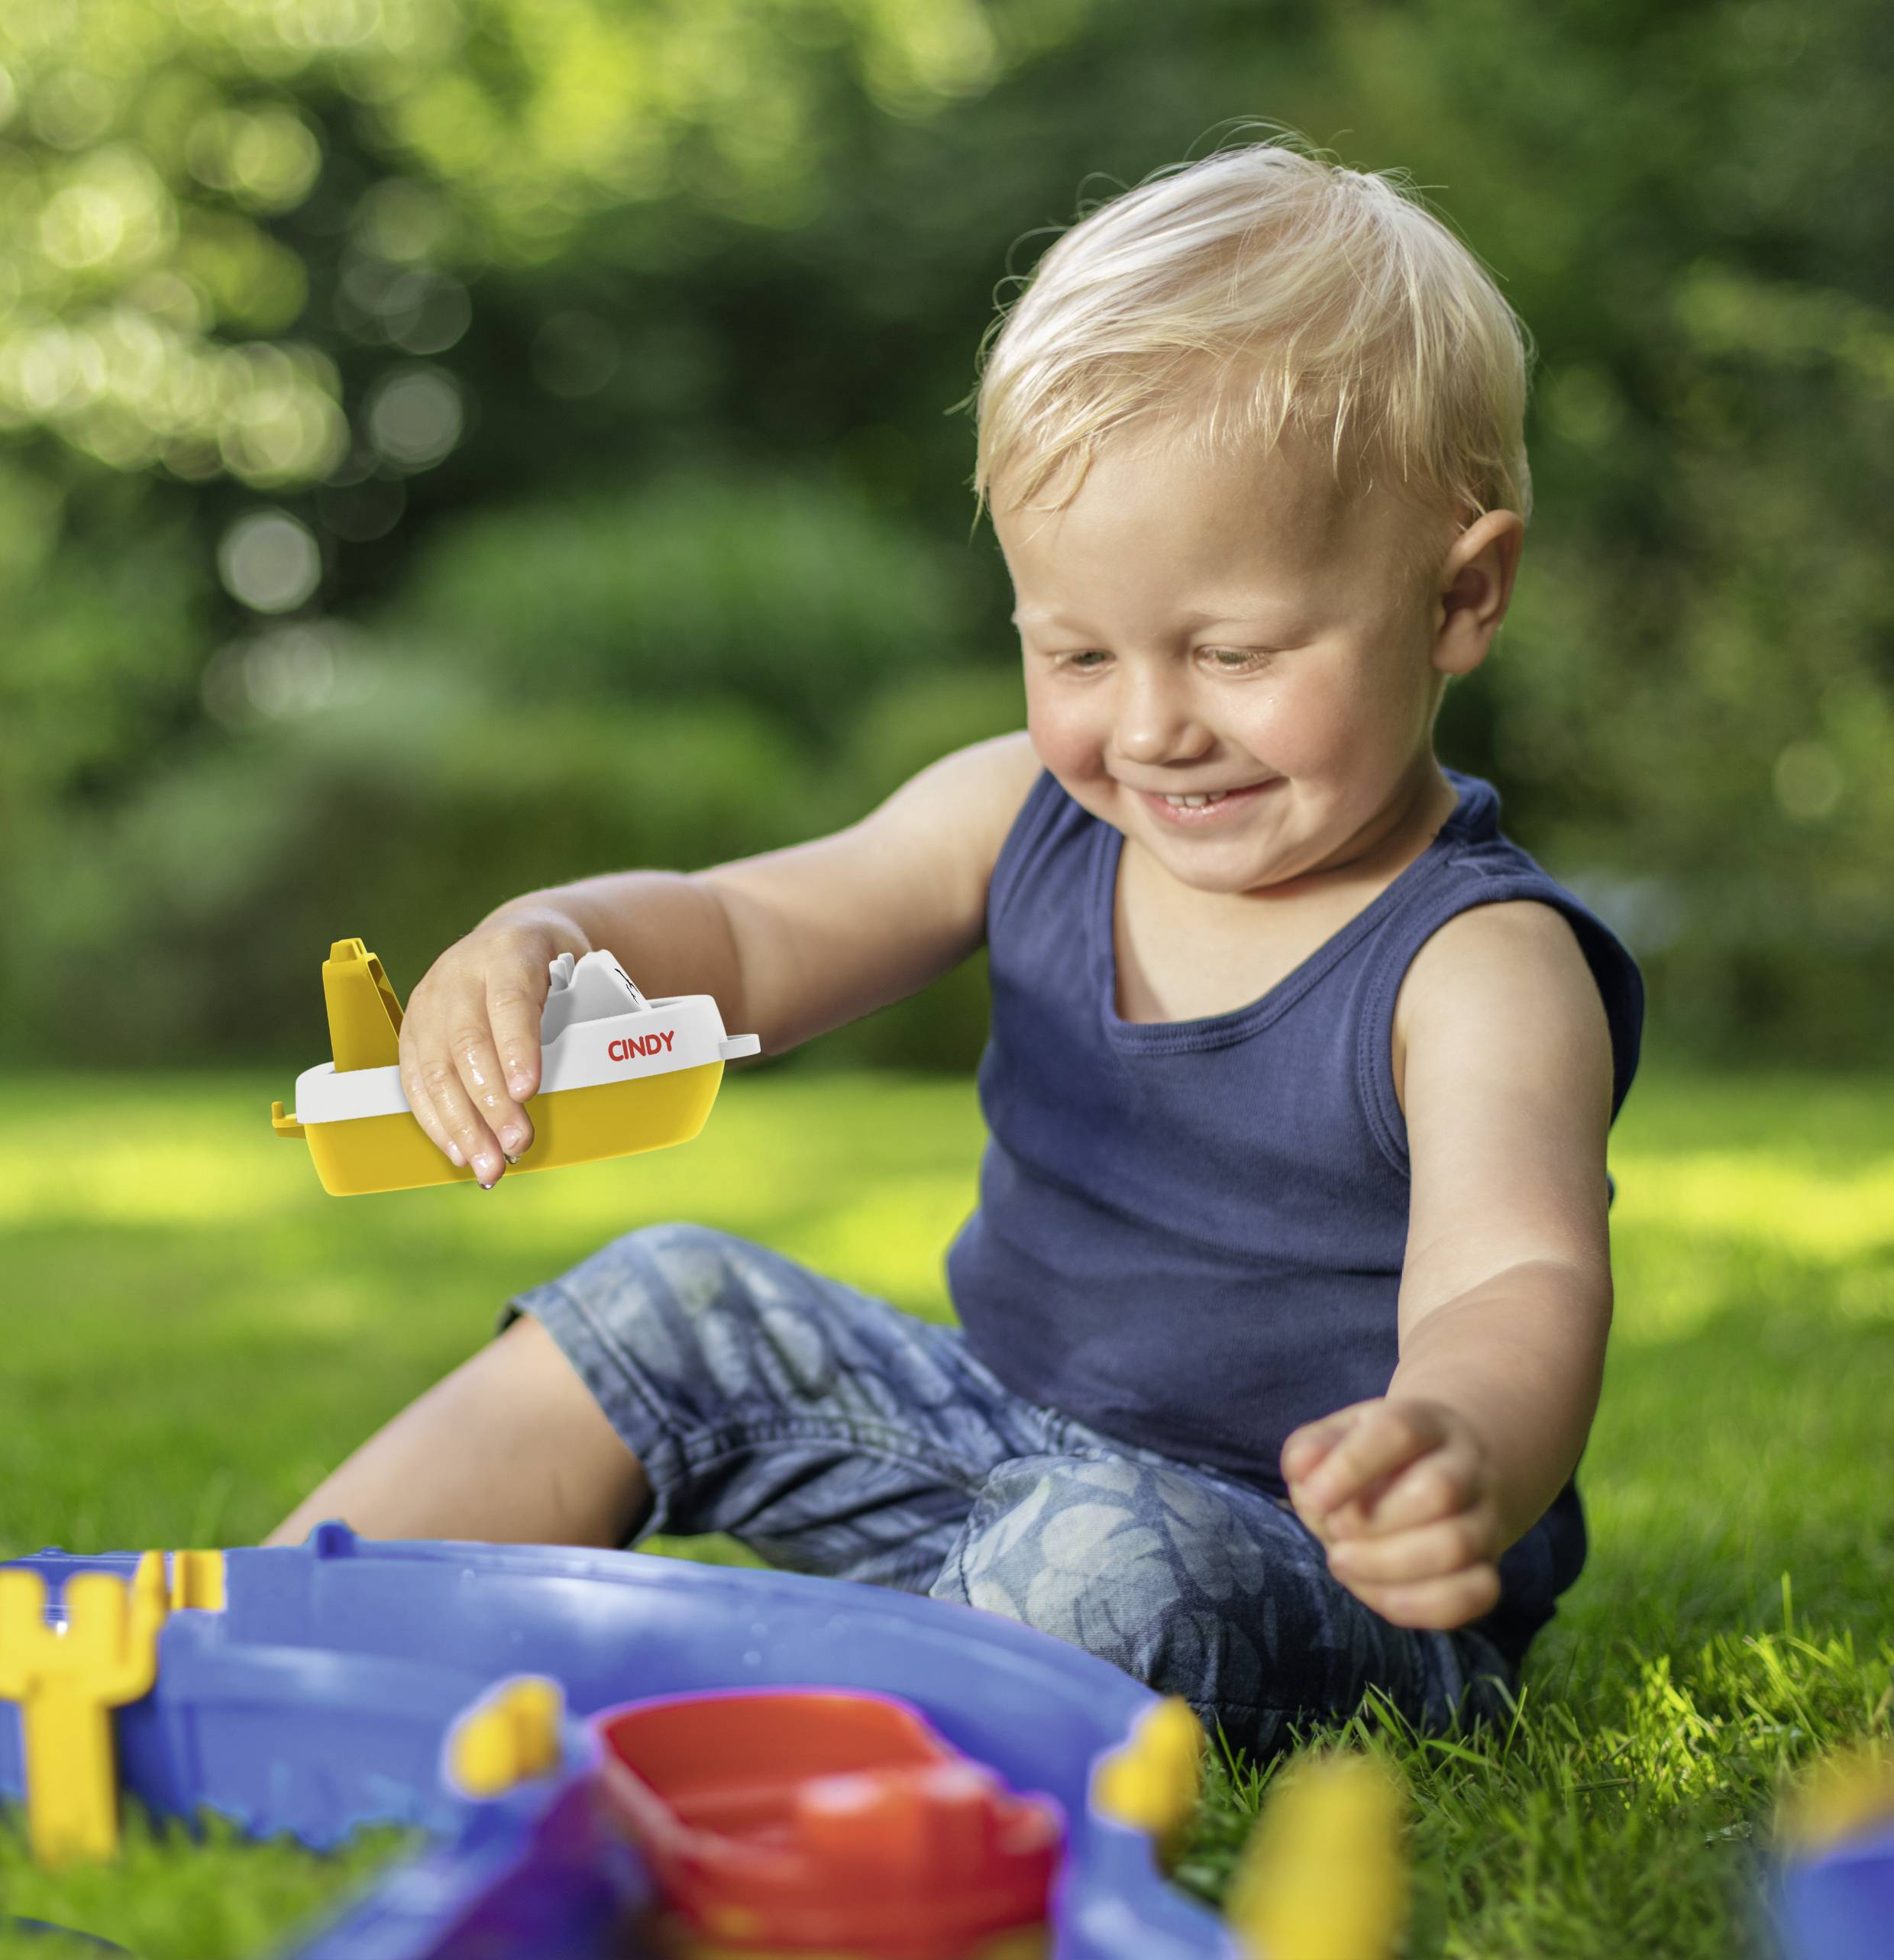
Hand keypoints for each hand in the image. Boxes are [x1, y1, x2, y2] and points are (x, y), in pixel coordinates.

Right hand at [398, 910, 586, 1187]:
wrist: (508, 937)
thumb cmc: (551, 963)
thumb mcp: (577, 969)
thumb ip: (583, 1011)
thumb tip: (598, 1073)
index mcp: (507, 952)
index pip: (509, 1001)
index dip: (516, 1048)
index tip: (528, 1091)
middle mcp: (459, 976)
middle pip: (468, 1043)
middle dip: (491, 1102)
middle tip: (515, 1144)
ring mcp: (430, 1003)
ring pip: (437, 1068)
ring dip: (462, 1124)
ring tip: (489, 1164)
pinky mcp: (412, 1030)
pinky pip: (416, 1081)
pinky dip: (437, 1120)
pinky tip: (460, 1149)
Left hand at [1279, 1398, 1502, 1630]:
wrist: (1449, 1475)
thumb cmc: (1378, 1459)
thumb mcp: (1342, 1437)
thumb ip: (1312, 1449)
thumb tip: (1301, 1471)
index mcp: (1427, 1422)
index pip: (1398, 1430)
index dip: (1351, 1465)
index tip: (1312, 1497)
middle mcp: (1467, 1467)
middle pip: (1439, 1491)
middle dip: (1373, 1522)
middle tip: (1334, 1530)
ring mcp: (1484, 1519)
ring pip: (1457, 1547)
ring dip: (1387, 1566)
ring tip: (1342, 1561)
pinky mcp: (1489, 1567)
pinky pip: (1477, 1594)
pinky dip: (1422, 1604)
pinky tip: (1379, 1594)